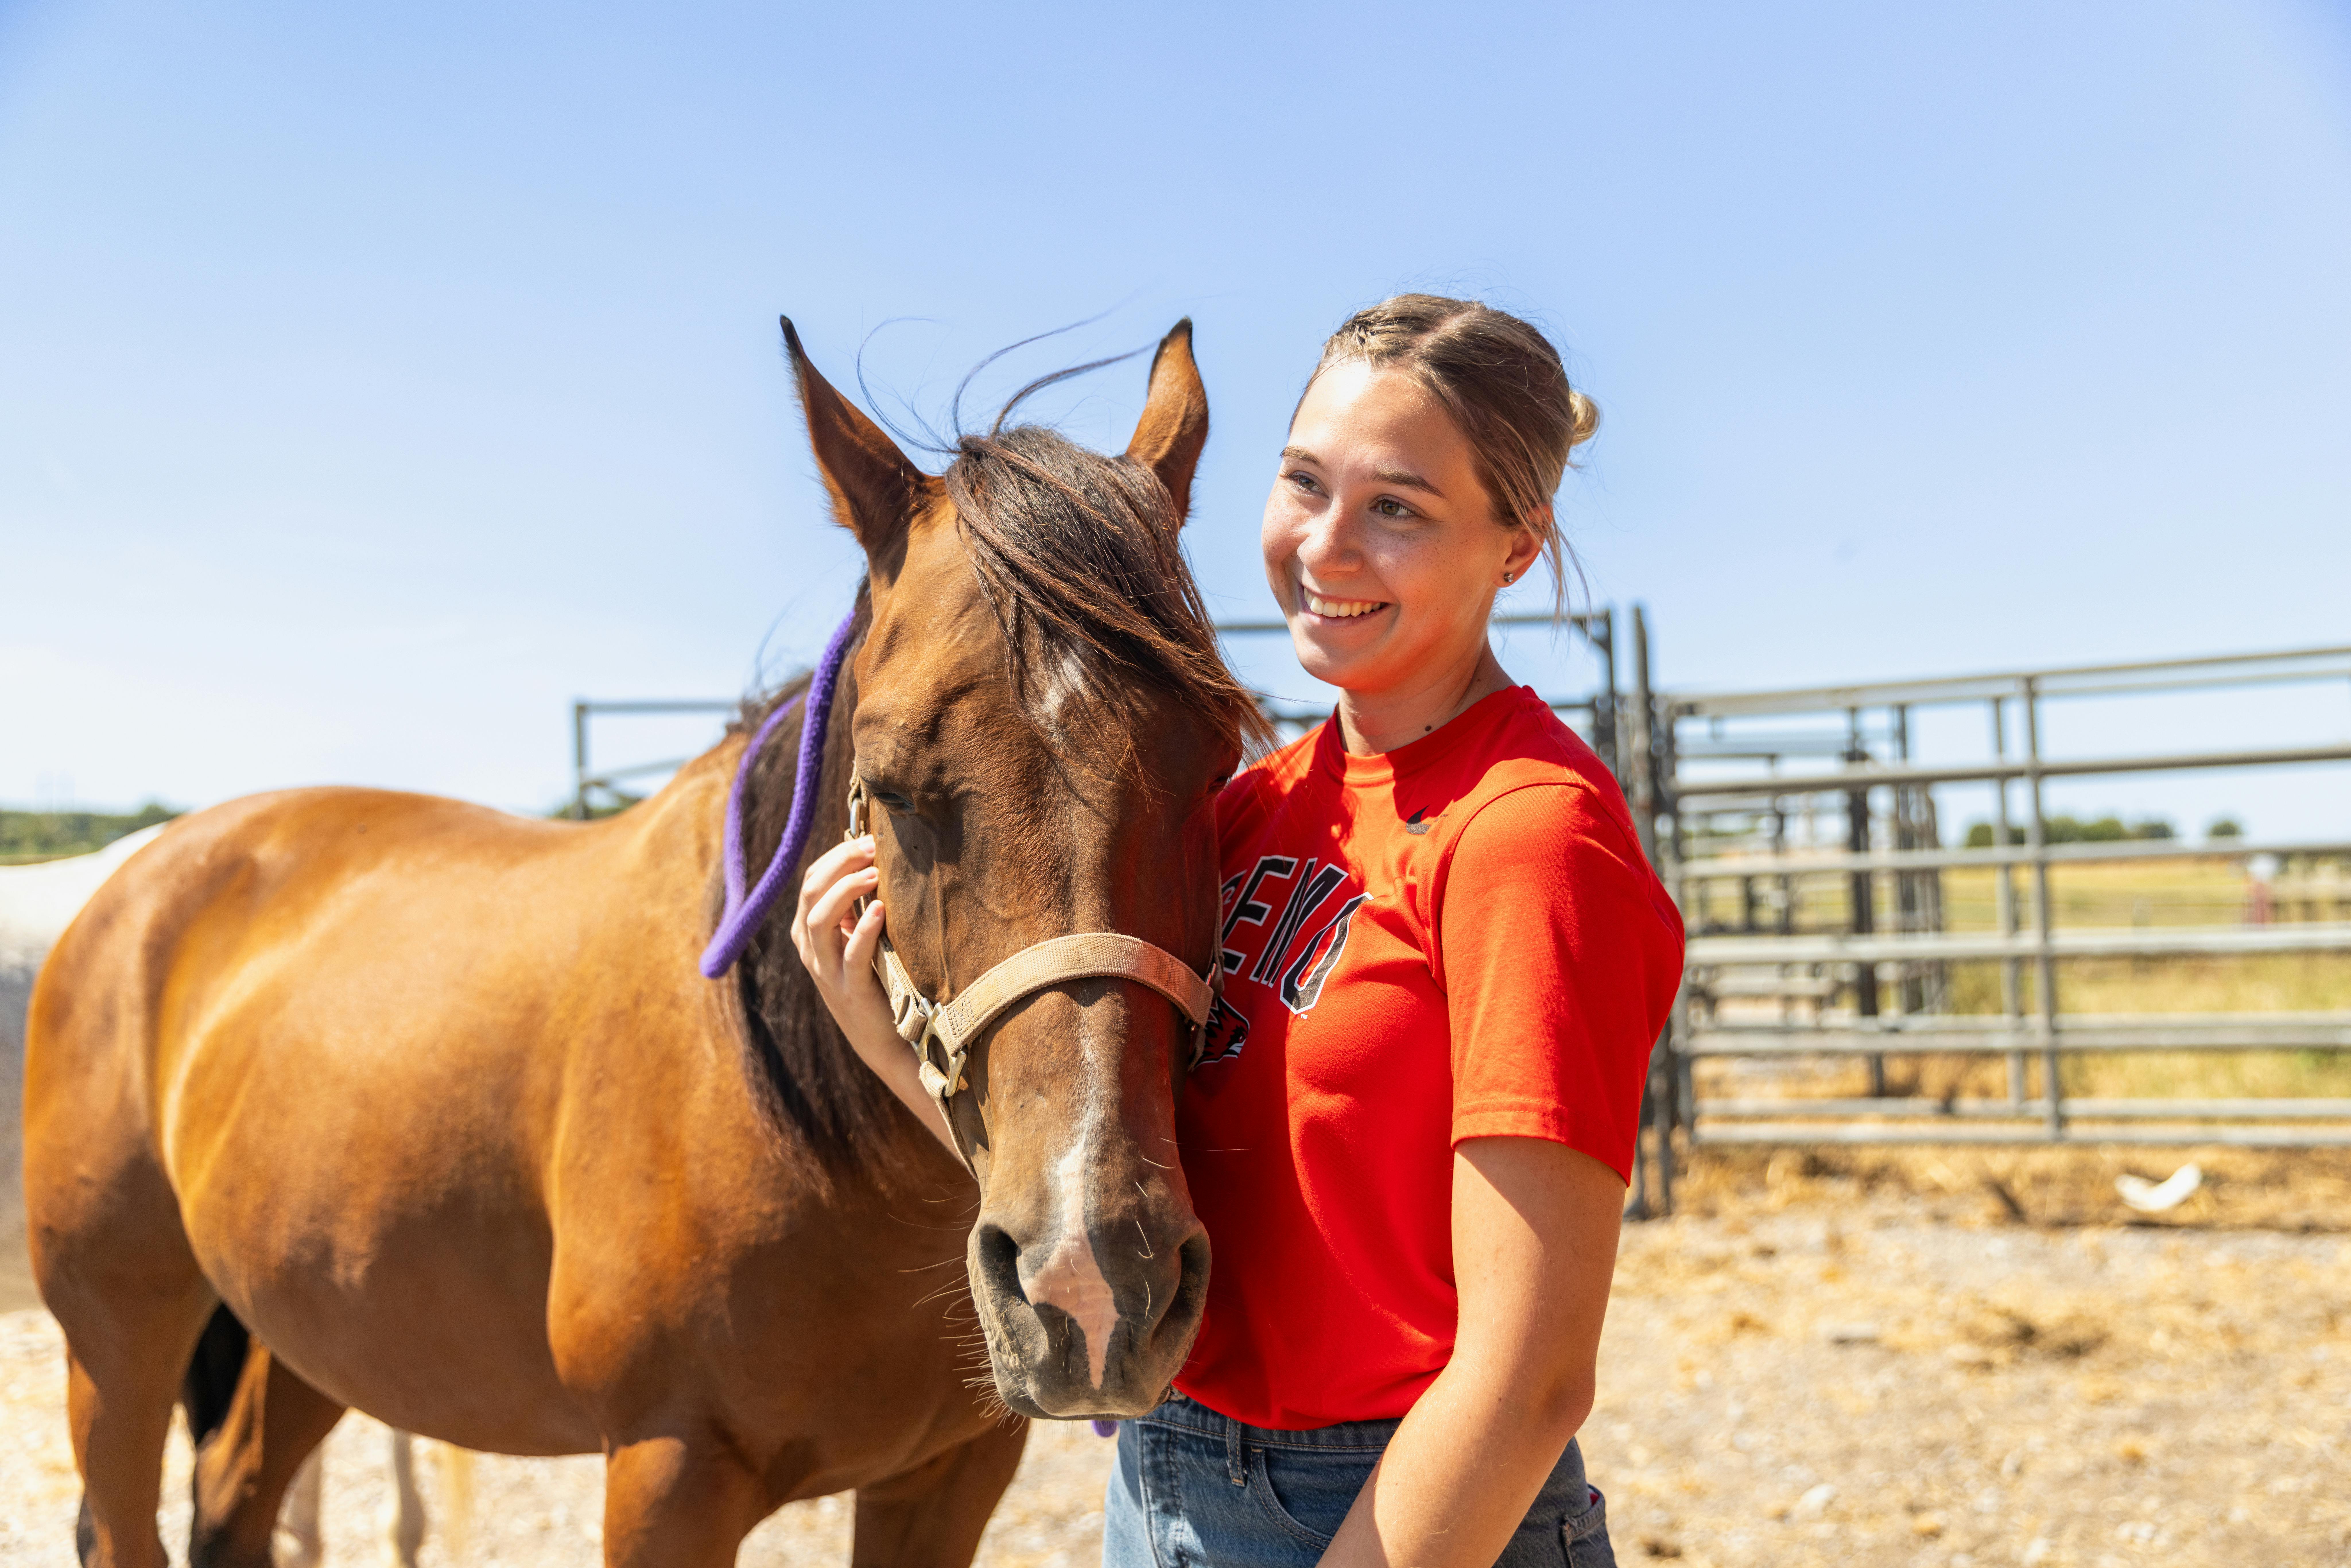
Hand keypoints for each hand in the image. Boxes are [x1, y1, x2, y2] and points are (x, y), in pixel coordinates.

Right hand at [789, 834, 959, 1153]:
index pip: (810, 882)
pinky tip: (880, 911)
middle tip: (872, 847)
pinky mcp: (849, 990)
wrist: (885, 1040)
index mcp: (809, 933)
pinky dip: (863, 928)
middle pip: (810, 893)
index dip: (835, 856)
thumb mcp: (859, 940)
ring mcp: (826, 971)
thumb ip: (857, 906)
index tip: (867, 838)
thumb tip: (871, 858)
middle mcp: (810, 950)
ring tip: (875, 872)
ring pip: (819, 919)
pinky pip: (851, 954)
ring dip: (847, 890)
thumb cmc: (878, 981)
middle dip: (839, 864)